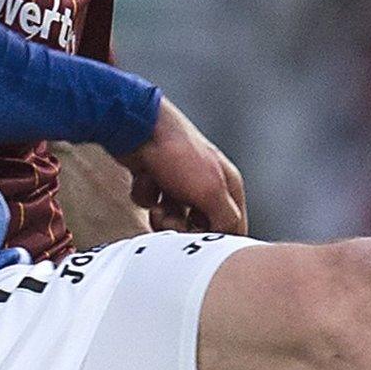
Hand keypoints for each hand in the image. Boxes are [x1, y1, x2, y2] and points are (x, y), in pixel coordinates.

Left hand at [112, 99, 245, 234]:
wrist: (137, 129)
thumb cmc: (177, 154)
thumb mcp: (210, 191)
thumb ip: (226, 220)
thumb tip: (227, 239)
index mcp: (228, 185)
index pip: (234, 227)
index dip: (215, 238)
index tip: (197, 240)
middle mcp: (206, 183)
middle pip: (199, 227)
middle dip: (182, 228)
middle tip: (170, 218)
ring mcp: (180, 181)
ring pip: (173, 218)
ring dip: (161, 216)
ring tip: (156, 204)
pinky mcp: (156, 179)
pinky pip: (151, 203)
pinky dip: (146, 195)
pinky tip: (145, 178)